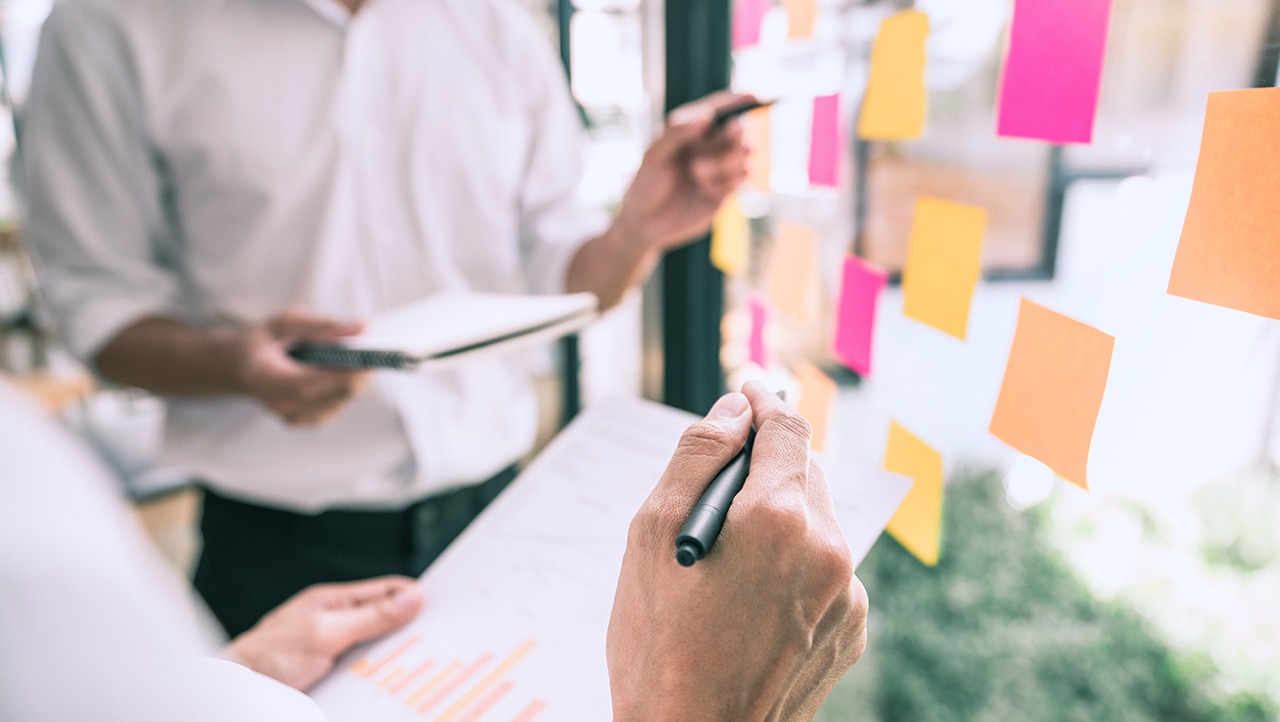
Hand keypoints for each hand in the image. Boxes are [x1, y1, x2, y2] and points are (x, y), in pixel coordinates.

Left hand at [226, 576, 424, 691]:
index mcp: (335, 601)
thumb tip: (411, 598)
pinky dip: (378, 675)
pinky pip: (363, 670)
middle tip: (437, 638)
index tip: (441, 606)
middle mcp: (335, 621)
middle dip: (409, 628)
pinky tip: (389, 683)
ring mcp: (332, 647)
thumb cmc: (268, 656)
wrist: (236, 689)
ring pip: (377, 647)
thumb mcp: (327, 633)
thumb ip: (370, 616)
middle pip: (385, 619)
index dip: (414, 596)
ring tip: (418, 662)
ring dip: (394, 656)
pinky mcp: (330, 673)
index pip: (386, 590)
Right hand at [238, 310, 370, 425]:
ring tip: (356, 355)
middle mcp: (278, 404)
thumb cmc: (266, 341)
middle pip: (336, 392)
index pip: (311, 382)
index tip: (371, 354)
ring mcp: (293, 417)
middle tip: (373, 348)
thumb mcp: (286, 322)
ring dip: (355, 377)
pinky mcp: (306, 421)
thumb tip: (362, 329)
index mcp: (265, 378)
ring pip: (343, 398)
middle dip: (360, 370)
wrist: (243, 366)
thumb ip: (322, 326)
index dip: (345, 371)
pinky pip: (339, 403)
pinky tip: (342, 369)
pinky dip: (346, 385)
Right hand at [607, 381, 867, 721]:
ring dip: (781, 520)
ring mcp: (846, 595)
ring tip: (727, 565)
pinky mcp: (850, 631)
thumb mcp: (650, 537)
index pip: (785, 428)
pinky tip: (751, 602)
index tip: (746, 394)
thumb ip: (697, 458)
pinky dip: (797, 567)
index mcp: (777, 518)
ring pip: (817, 523)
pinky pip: (828, 572)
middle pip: (805, 472)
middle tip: (718, 490)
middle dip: (766, 466)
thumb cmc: (658, 647)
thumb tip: (733, 411)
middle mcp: (827, 551)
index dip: (761, 403)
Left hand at [612, 92, 752, 252]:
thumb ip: (678, 132)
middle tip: (732, 131)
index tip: (752, 96)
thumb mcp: (655, 155)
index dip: (737, 102)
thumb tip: (708, 113)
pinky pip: (739, 180)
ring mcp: (718, 170)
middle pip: (737, 131)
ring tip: (698, 172)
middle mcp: (708, 148)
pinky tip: (705, 190)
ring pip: (743, 156)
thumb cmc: (645, 185)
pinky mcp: (724, 192)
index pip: (719, 110)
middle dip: (734, 132)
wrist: (644, 224)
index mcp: (691, 132)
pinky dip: (725, 182)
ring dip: (725, 161)